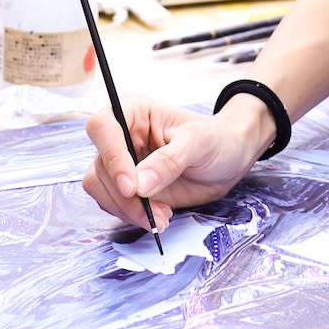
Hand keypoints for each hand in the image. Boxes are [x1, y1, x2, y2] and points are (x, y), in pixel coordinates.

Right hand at [80, 96, 271, 231]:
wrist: (229, 160)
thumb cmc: (216, 139)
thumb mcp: (199, 143)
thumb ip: (170, 161)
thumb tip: (139, 184)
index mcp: (134, 112)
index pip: (103, 128)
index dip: (112, 158)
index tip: (131, 187)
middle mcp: (121, 136)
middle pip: (100, 166)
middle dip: (125, 196)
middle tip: (154, 212)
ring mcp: (122, 163)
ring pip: (101, 188)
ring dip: (128, 210)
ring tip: (163, 216)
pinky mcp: (127, 187)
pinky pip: (113, 204)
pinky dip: (133, 216)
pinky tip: (160, 215)